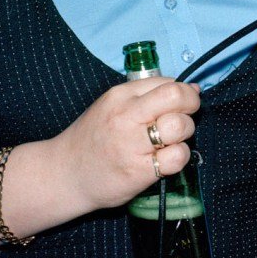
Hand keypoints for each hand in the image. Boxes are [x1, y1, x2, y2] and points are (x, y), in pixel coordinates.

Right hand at [51, 77, 199, 213]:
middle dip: (191, 106)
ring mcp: (132, 145)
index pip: (167, 82)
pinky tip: (165, 159)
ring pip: (180, 127)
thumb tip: (192, 88)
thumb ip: (148, 94)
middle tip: (183, 118)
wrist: (64, 174)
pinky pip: (177, 157)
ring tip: (170, 141)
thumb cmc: (93, 138)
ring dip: (185, 133)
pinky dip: (179, 157)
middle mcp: (126, 116)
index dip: (183, 91)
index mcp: (120, 95)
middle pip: (177, 97)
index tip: (181, 103)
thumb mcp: (112, 105)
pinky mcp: (138, 172)